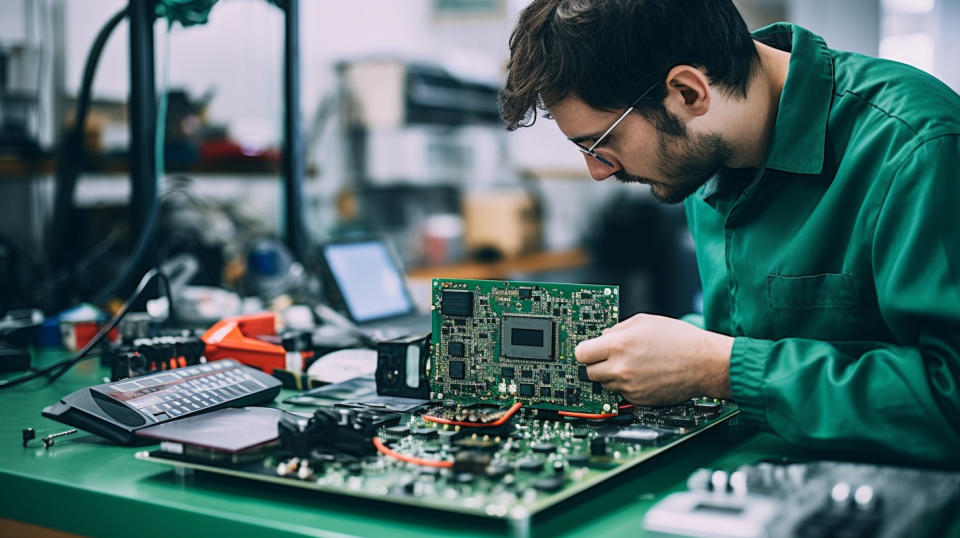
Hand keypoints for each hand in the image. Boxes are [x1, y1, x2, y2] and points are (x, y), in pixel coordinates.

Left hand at [574, 313, 733, 404]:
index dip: (583, 350)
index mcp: (619, 344)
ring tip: (630, 363)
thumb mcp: (644, 321)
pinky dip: (626, 385)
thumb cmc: (679, 339)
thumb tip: (600, 336)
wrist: (705, 363)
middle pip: (589, 372)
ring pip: (605, 383)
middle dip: (595, 363)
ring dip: (610, 374)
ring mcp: (629, 387)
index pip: (581, 353)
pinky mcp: (639, 400)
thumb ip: (617, 329)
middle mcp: (621, 368)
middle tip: (606, 356)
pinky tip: (641, 374)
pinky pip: (621, 393)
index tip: (586, 349)